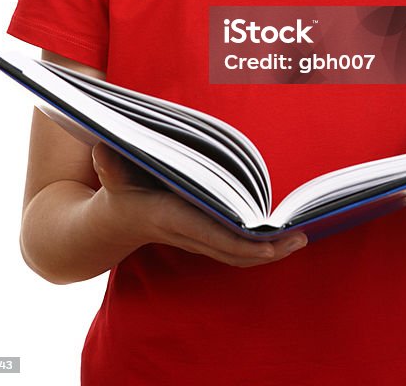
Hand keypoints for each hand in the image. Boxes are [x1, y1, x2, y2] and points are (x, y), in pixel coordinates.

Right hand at [91, 142, 307, 266]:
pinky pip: (233, 251)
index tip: (270, 244)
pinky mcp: (201, 239)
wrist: (110, 225)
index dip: (242, 243)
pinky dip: (258, 249)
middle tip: (301, 238)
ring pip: (237, 256)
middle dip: (268, 250)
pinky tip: (280, 238)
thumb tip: (104, 148)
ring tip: (300, 238)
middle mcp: (187, 234)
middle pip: (233, 252)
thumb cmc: (116, 190)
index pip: (213, 235)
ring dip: (269, 252)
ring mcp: (196, 240)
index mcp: (170, 217)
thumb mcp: (111, 173)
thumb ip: (110, 163)